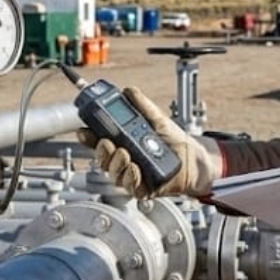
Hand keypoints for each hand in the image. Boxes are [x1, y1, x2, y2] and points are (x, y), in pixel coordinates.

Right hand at [76, 86, 222, 198]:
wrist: (195, 159)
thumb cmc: (175, 142)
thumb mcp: (157, 119)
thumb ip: (142, 105)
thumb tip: (128, 91)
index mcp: (123, 143)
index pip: (99, 141)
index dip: (89, 137)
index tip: (85, 130)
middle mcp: (125, 160)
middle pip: (103, 159)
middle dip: (101, 151)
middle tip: (107, 142)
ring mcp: (132, 175)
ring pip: (114, 174)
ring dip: (116, 164)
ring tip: (125, 153)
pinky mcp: (143, 188)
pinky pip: (130, 187)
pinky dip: (130, 178)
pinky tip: (135, 169)